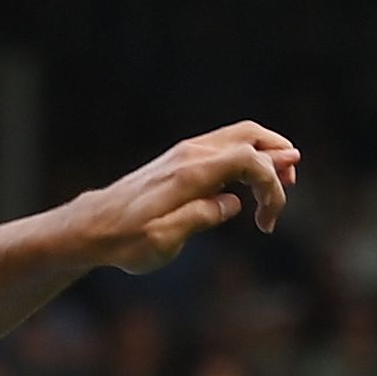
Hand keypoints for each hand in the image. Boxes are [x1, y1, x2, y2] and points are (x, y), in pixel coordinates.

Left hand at [79, 123, 300, 273]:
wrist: (87, 229)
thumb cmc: (122, 241)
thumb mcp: (162, 241)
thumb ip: (201, 218)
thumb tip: (233, 203)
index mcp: (190, 173)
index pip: (252, 160)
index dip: (272, 186)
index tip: (266, 222)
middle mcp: (189, 155)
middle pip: (251, 134)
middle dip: (279, 156)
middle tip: (289, 187)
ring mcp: (183, 153)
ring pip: (239, 137)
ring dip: (265, 155)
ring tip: (276, 186)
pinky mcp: (178, 161)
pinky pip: (223, 148)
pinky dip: (245, 159)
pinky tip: (246, 185)